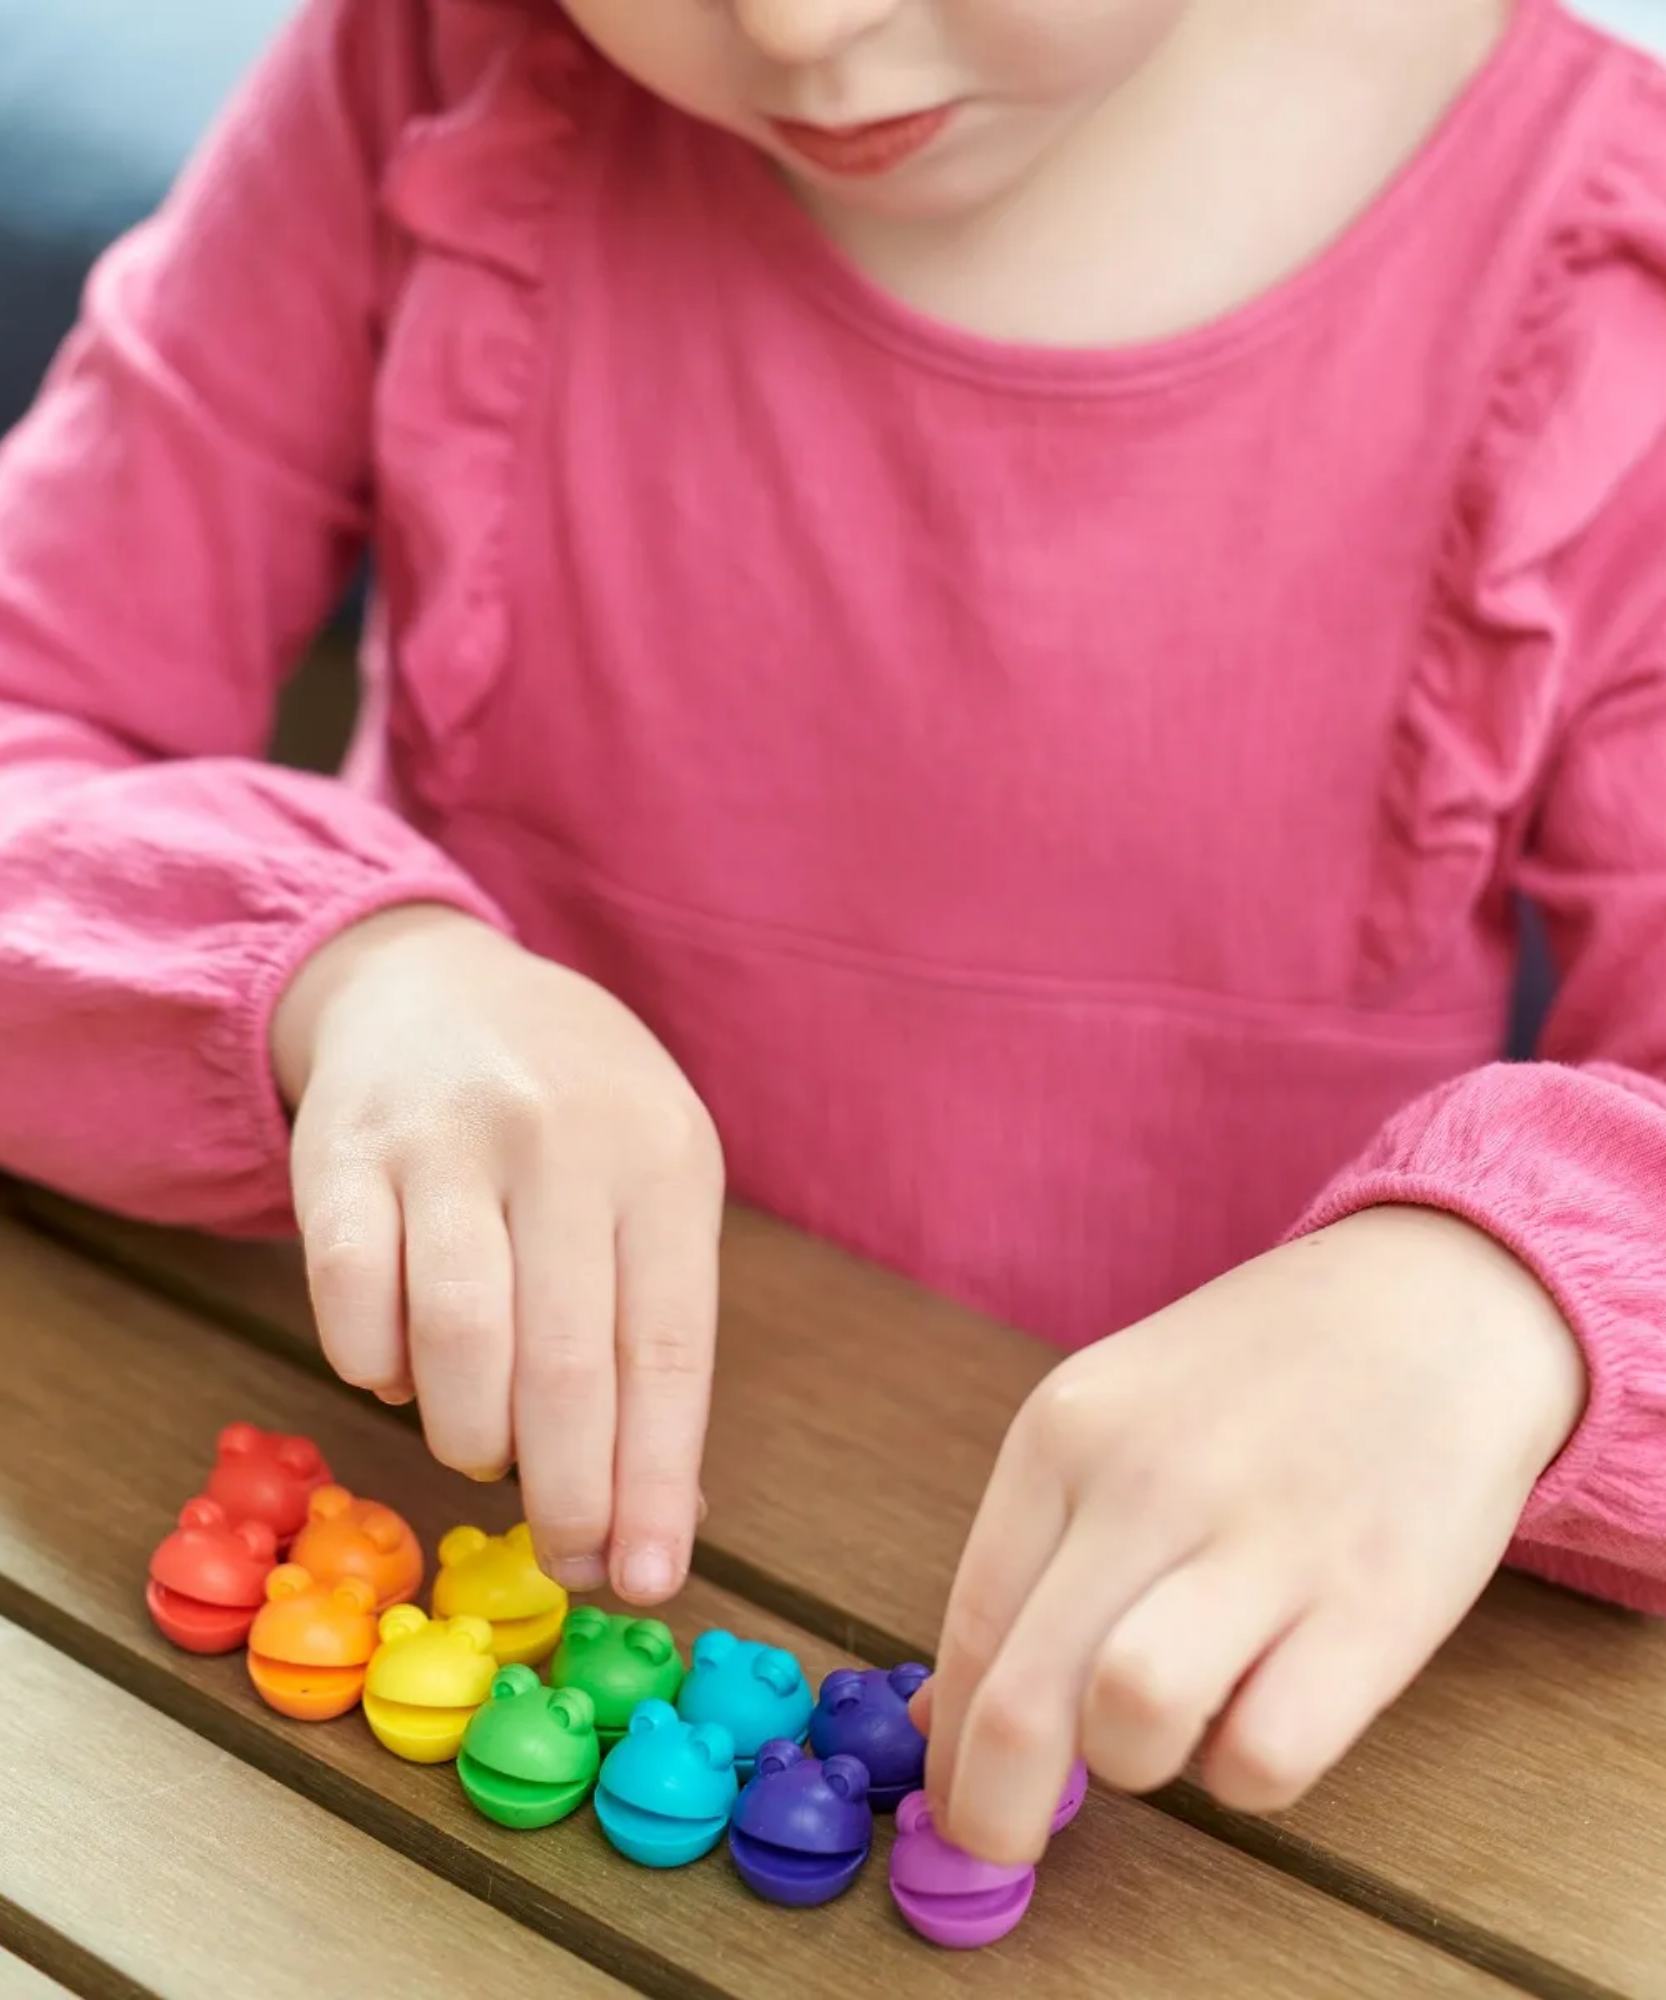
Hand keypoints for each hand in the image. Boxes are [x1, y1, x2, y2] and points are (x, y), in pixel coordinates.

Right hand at [271, 904, 723, 1603]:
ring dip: (470, 1434)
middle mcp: (558, 1139)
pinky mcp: (339, 1152)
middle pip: (564, 1362)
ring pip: (455, 1340)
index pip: (665, 1349)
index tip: (650, 1577)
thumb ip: (656, 1325)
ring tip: (485, 1448)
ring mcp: (443, 1139)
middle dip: (569, 1493)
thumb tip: (662, 1514)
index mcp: (661, 1154)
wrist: (434, 984)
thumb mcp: (652, 1180)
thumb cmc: (572, 1113)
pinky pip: (348, 1300)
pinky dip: (373, 1367)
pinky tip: (400, 1372)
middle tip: (569, 1560)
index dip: (656, 1479)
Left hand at [916, 1207, 1585, 1863]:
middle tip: (1006, 1844)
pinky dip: (1248, 1772)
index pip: (971, 1624)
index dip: (952, 1746)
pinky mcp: (1374, 1601)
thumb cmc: (1251, 1379)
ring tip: (1166, 1727)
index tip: (956, 1797)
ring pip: (1131, 1718)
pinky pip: (1266, 1755)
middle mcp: (1146, 1479)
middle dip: (996, 1809)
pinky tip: (1264, 1710)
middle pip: (1024, 1698)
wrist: (1430, 1302)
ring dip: (1135, 1765)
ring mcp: (1263, 1536)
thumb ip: (1031, 1557)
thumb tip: (947, 1718)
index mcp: (1064, 1432)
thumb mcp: (1112, 1417)